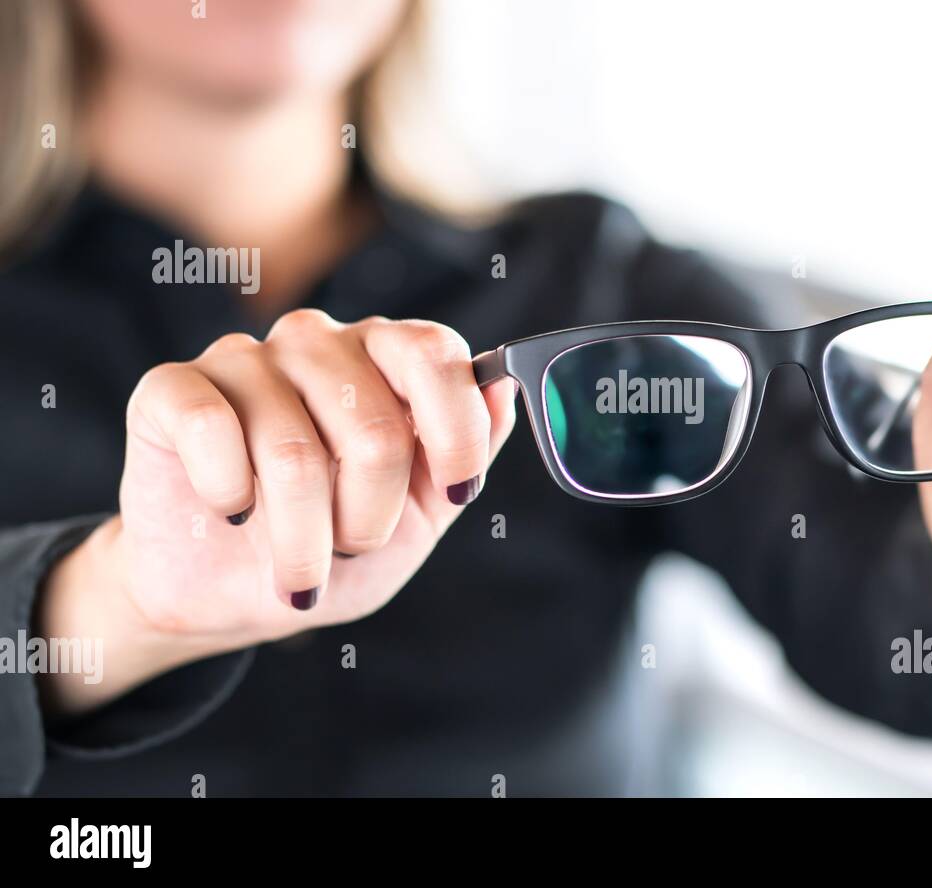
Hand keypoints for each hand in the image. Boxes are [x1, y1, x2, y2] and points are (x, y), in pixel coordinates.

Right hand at [40, 310, 515, 712]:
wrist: (232, 595)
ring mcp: (244, 358)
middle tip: (352, 546)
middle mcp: (318, 342)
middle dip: (371, 516)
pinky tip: (230, 511)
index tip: (454, 495)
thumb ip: (469, 451)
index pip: (436, 354)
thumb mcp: (421, 514)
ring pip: (294, 450)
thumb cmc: (335, 546)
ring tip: (298, 558)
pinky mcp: (172, 388)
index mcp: (386, 358)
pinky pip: (214, 431)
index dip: (455, 432)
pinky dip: (229, 497)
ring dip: (302, 536)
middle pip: (373, 424)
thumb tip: (506, 385)